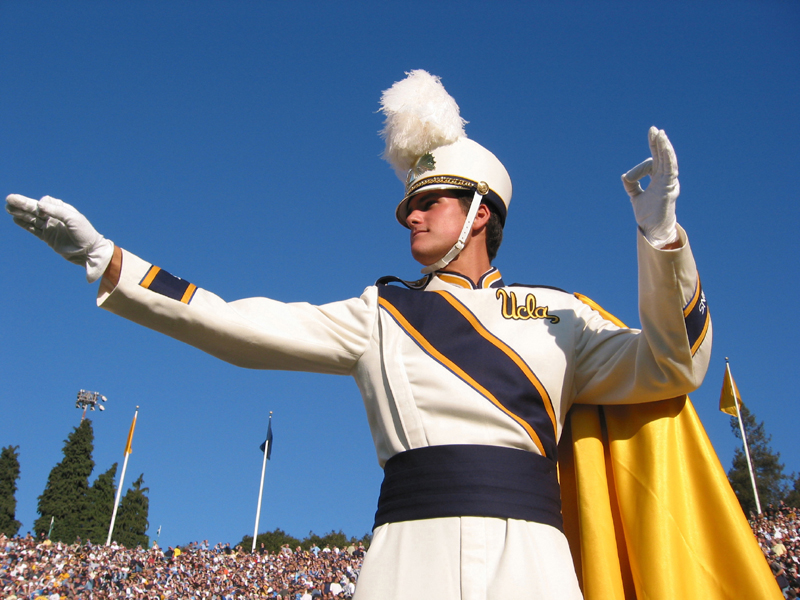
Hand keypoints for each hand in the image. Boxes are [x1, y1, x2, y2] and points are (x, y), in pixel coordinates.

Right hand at [6, 194, 113, 281]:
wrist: (89, 252)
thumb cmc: (85, 233)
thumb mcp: (73, 219)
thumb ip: (56, 211)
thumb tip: (38, 205)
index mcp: (63, 210)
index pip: (46, 202)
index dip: (41, 205)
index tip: (41, 212)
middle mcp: (55, 217)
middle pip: (35, 209)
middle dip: (23, 204)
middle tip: (9, 198)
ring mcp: (51, 228)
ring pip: (32, 219)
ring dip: (21, 213)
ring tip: (8, 207)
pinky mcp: (48, 238)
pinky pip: (34, 229)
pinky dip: (25, 224)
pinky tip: (16, 218)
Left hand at [621, 126, 679, 247]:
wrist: (653, 230)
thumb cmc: (648, 215)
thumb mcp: (636, 197)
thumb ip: (632, 186)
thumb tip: (624, 176)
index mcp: (659, 179)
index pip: (654, 161)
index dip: (648, 156)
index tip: (635, 164)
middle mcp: (666, 179)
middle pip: (663, 157)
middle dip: (658, 143)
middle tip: (654, 129)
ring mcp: (669, 182)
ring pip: (668, 160)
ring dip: (664, 147)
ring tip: (660, 134)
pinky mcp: (670, 187)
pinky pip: (670, 168)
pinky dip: (668, 157)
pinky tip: (665, 147)